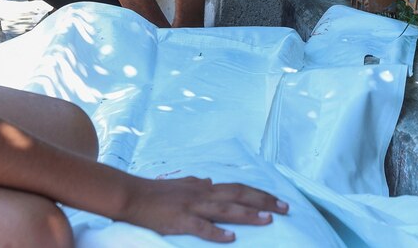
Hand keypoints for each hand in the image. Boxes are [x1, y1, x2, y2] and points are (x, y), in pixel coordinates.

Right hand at [120, 176, 287, 242]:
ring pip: (225, 210)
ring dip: (247, 215)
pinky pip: (201, 227)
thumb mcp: (180, 183)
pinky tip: (231, 237)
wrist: (131, 195)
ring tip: (268, 220)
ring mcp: (192, 207)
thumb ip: (196, 183)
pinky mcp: (180, 220)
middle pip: (238, 196)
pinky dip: (216, 232)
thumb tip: (209, 180)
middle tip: (285, 209)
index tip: (278, 201)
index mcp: (203, 187)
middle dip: (263, 202)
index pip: (237, 188)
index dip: (259, 194)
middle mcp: (202, 194)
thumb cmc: (155, 192)